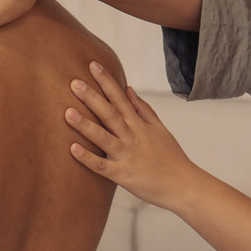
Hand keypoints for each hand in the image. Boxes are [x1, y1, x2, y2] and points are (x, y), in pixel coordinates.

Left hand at [65, 62, 195, 210]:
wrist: (183, 185)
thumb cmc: (171, 157)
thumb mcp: (160, 129)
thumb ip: (143, 109)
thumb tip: (128, 89)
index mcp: (139, 125)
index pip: (120, 98)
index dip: (106, 81)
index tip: (92, 65)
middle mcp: (132, 137)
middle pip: (109, 113)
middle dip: (92, 97)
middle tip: (73, 82)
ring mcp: (126, 156)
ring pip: (103, 137)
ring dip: (85, 125)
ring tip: (67, 112)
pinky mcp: (122, 175)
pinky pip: (102, 166)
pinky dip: (88, 158)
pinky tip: (73, 149)